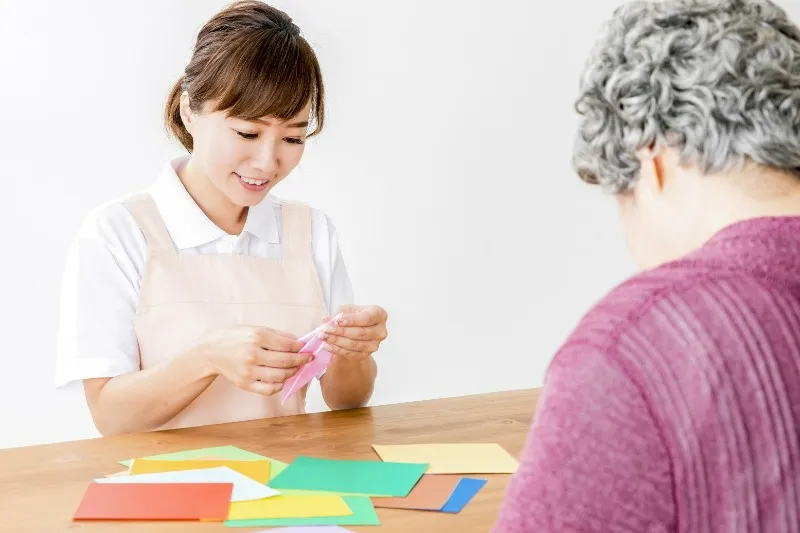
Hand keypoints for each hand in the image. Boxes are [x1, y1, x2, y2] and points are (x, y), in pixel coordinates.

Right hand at [196, 326, 311, 394]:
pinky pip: (268, 389)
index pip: (287, 345)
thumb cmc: (235, 337)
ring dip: (292, 373)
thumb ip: (277, 335)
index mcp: (257, 337)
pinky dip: (279, 386)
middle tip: (307, 359)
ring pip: (279, 377)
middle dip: (301, 360)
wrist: (210, 351)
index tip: (306, 348)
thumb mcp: (255, 328)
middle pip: (285, 362)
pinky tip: (282, 379)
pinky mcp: (245, 384)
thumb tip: (297, 342)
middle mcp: (253, 354)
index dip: (300, 348)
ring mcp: (248, 371)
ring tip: (296, 368)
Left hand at [318, 305, 387, 360]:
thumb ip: (338, 314)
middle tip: (325, 330)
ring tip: (323, 337)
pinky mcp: (367, 355)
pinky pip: (351, 354)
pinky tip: (327, 345)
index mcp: (379, 314)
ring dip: (337, 341)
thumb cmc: (353, 315)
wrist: (355, 328)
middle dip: (341, 332)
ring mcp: (375, 344)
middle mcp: (381, 331)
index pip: (367, 318)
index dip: (352, 320)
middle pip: (361, 333)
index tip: (338, 321)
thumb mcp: (346, 309)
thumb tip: (326, 320)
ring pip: (355, 345)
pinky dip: (337, 350)